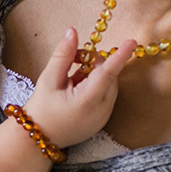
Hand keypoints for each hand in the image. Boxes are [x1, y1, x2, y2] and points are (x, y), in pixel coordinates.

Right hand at [22, 27, 136, 147]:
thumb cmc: (41, 110)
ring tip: (71, 80)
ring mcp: (103, 118)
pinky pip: (106, 97)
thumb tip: (72, 32)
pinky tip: (76, 92)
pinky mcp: (102, 121)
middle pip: (109, 76)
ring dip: (95, 75)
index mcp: (87, 101)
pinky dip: (95, 88)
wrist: (38, 139)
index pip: (108, 73)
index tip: (132, 42)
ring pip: (109, 85)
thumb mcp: (48, 80)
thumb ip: (63, 55)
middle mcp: (101, 111)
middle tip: (73, 61)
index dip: (120, 56)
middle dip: (94, 63)